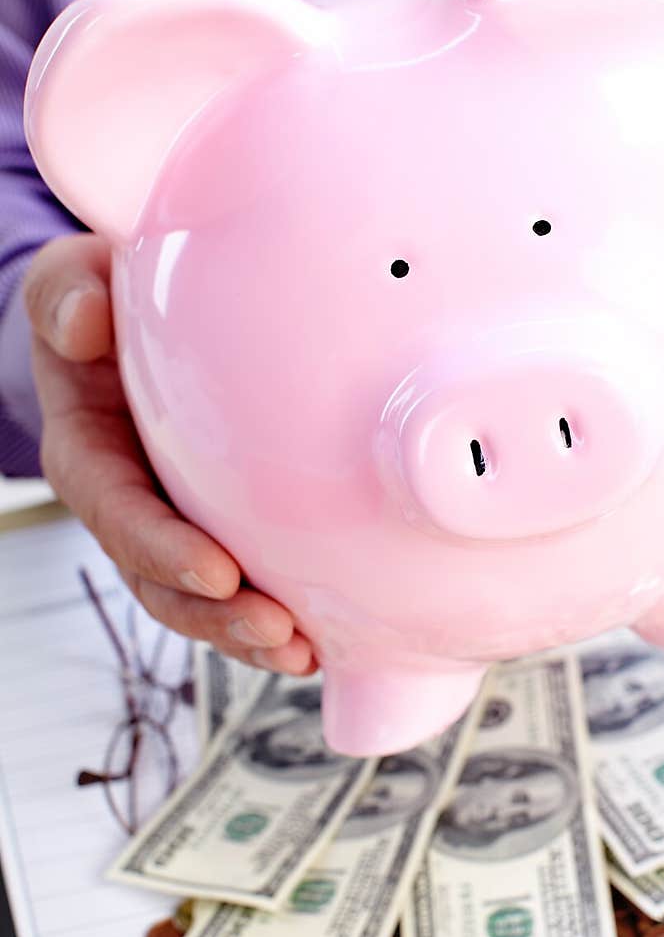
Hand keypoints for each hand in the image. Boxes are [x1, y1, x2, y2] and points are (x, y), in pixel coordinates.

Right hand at [24, 233, 314, 672]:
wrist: (125, 325)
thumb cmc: (98, 303)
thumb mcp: (69, 284)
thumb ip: (64, 296)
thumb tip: (83, 324)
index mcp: (90, 455)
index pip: (119, 514)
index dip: (162, 551)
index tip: (218, 574)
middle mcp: (129, 504)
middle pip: (162, 582)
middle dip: (216, 617)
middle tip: (277, 631)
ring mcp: (173, 522)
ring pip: (204, 599)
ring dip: (250, 633)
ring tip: (303, 651)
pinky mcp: (219, 526)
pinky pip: (245, 581)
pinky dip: (279, 612)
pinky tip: (327, 638)